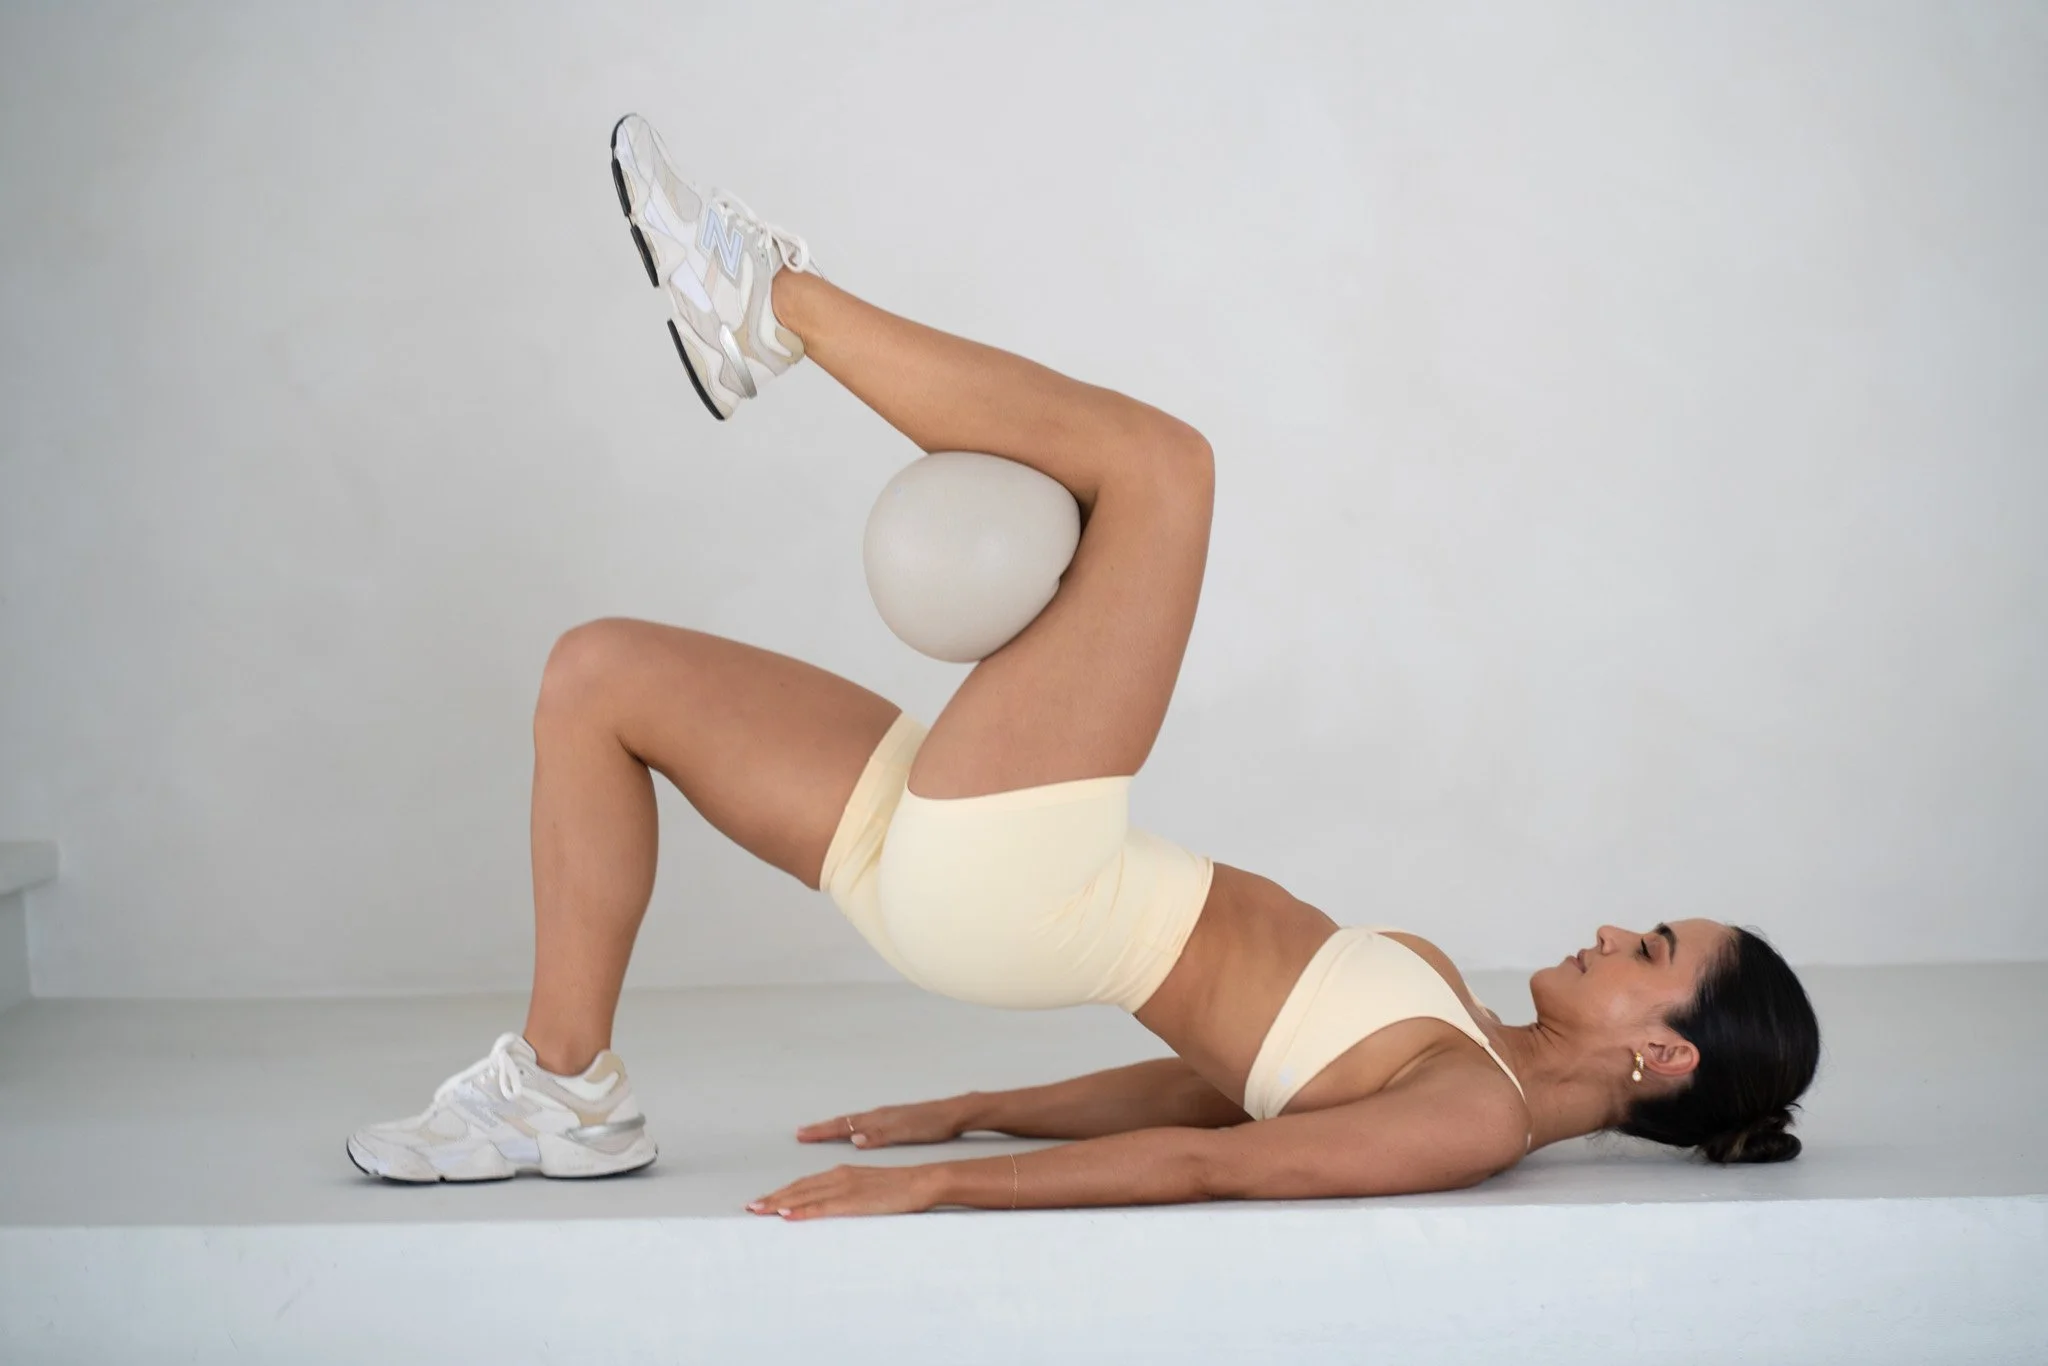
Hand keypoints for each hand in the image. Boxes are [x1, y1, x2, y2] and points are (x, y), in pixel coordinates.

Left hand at [748, 1161, 944, 1220]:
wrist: (921, 1182)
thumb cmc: (899, 1189)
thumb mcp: (868, 1191)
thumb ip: (848, 1197)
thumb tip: (831, 1209)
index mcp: (842, 1173)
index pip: (805, 1183)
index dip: (782, 1191)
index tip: (763, 1200)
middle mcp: (839, 1176)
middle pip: (798, 1187)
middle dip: (773, 1197)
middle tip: (751, 1207)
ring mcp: (845, 1187)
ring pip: (804, 1195)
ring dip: (779, 1202)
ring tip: (759, 1209)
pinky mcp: (853, 1199)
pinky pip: (822, 1206)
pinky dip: (802, 1210)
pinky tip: (787, 1214)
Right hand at [795, 1095, 971, 1148]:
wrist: (953, 1113)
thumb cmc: (931, 1124)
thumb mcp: (907, 1132)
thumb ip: (880, 1135)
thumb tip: (854, 1139)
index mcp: (878, 1119)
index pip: (843, 1125)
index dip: (821, 1132)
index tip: (802, 1135)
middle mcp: (878, 1116)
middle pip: (843, 1121)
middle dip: (820, 1129)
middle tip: (800, 1133)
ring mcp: (885, 1117)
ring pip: (851, 1122)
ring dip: (833, 1127)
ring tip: (818, 1131)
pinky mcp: (892, 1120)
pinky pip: (862, 1122)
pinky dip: (849, 1127)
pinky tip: (851, 1132)